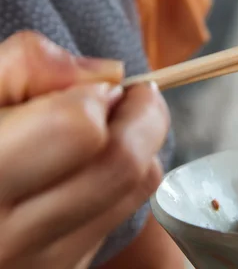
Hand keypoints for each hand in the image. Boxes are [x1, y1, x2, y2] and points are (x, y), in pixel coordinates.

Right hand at [0, 32, 170, 268]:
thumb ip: (26, 65)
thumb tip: (106, 73)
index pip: (77, 129)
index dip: (95, 94)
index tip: (96, 84)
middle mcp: (7, 239)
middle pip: (121, 165)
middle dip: (146, 116)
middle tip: (138, 93)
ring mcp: (37, 267)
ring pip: (134, 192)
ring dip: (142, 149)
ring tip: (115, 126)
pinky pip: (117, 218)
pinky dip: (120, 185)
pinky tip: (86, 171)